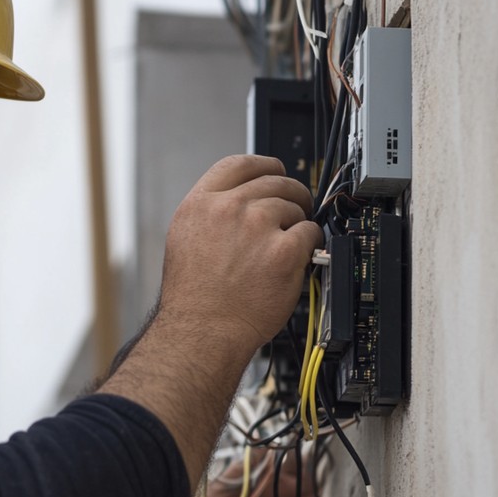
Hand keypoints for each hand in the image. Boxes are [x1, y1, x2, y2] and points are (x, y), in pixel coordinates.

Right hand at [160, 155, 320, 353]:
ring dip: (297, 222)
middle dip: (290, 194)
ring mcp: (257, 228)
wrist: (202, 332)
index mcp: (200, 205)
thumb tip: (245, 200)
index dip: (264, 165)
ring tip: (286, 246)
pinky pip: (311, 232)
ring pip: (294, 206)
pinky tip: (297, 259)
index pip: (239, 164)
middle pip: (274, 181)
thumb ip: (213, 213)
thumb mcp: (186, 240)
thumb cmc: (194, 298)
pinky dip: (311, 244)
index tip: (275, 171)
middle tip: (294, 210)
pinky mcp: (284, 251)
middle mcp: (228, 209)